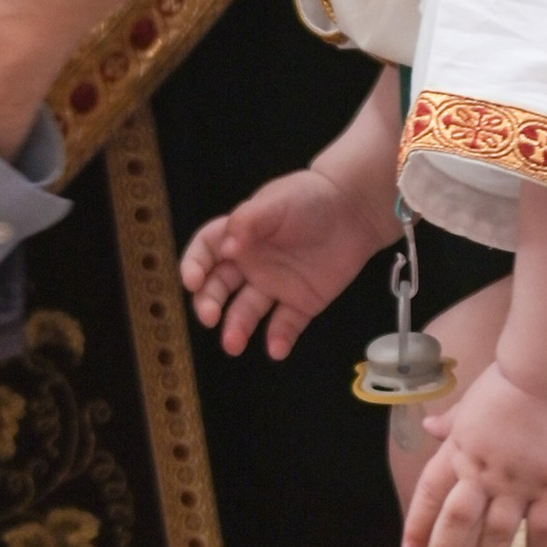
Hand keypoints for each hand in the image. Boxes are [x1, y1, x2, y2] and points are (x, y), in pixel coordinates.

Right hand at [181, 168, 391, 358]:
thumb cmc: (311, 197)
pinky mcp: (300, 303)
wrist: (355, 208)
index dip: (194, 266)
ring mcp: (274, 286)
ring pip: (246, 312)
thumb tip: (226, 248)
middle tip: (209, 317)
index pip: (205, 253)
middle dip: (208, 303)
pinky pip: (285, 325)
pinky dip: (278, 338)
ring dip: (237, 328)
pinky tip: (276, 349)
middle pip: (218, 288)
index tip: (192, 281)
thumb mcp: (276, 201)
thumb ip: (248, 221)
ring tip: (233, 344)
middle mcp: (250, 265)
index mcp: (238, 237)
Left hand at [403, 359, 546, 546]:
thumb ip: (451, 423)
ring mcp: (517, 484)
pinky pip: (543, 529)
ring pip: (497, 535)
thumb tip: (429, 426)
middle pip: (456, 523)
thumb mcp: (470, 403)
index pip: (430, 495)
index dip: (418, 524)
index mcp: (459, 452)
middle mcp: (483, 473)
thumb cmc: (510, 384)